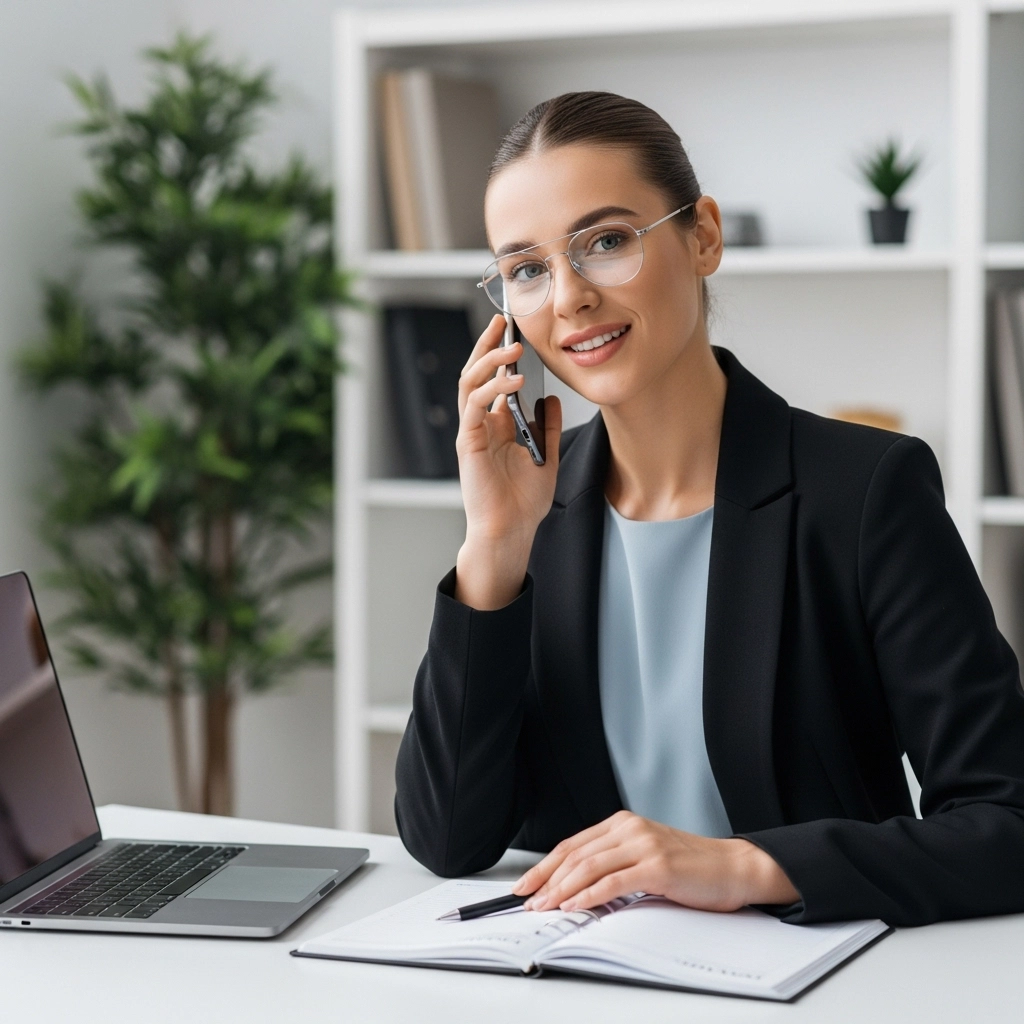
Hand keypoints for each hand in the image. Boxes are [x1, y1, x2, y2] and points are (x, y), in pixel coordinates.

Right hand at [454, 314, 561, 609]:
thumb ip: (549, 428)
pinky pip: (474, 407)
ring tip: (514, 348)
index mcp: (497, 425)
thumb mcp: (547, 457)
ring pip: (471, 383)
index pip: (495, 379)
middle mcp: (481, 424)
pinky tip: (513, 380)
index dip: (501, 354)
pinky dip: (491, 389)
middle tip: (502, 322)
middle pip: (477, 373)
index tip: (516, 331)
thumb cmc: (524, 502)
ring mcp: (472, 431)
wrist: (511, 530)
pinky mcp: (469, 442)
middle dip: (487, 345)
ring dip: (490, 361)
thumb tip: (553, 400)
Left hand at [511, 810, 798, 913]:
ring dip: (562, 889)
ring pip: (589, 866)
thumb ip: (613, 862)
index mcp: (623, 823)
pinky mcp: (657, 865)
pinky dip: (589, 895)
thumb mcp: (644, 855)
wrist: (732, 868)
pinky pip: (614, 881)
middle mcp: (630, 828)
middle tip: (528, 900)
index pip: (573, 844)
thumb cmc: (690, 867)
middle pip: (575, 854)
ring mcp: (643, 844)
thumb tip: (572, 886)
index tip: (526, 884)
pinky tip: (575, 905)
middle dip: (546, 879)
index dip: (545, 865)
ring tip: (546, 907)